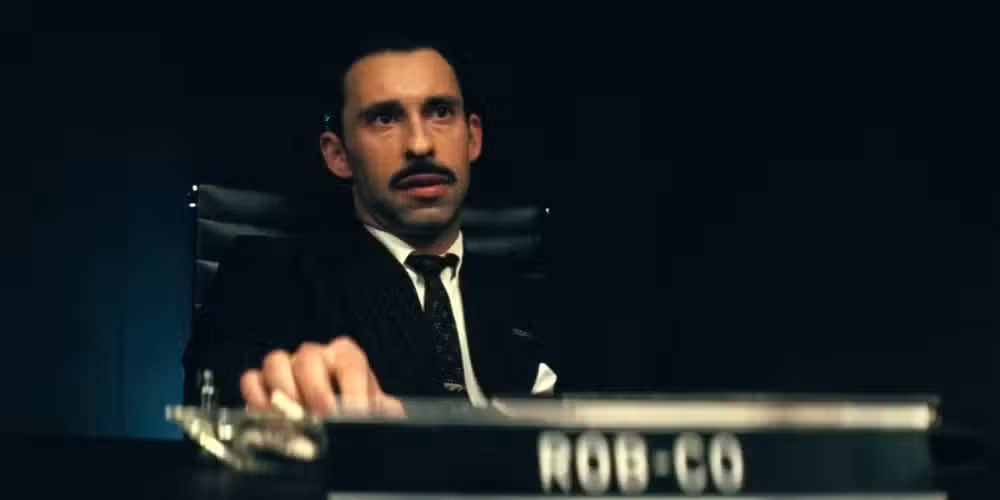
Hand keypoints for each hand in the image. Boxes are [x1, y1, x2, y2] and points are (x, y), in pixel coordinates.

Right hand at [239, 336, 403, 417]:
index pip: (349, 360)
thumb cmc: (356, 416)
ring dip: (284, 389)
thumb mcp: (375, 415)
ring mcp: (285, 368)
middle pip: (309, 356)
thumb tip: (388, 415)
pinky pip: (251, 380)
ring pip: (276, 361)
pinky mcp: (261, 386)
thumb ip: (383, 412)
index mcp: (346, 359)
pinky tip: (266, 416)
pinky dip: (256, 396)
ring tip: (293, 416)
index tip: (357, 412)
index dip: (353, 386)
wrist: (339, 431)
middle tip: (323, 416)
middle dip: (316, 388)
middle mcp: (315, 358)